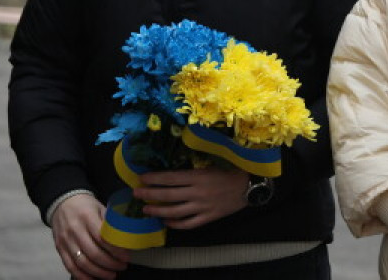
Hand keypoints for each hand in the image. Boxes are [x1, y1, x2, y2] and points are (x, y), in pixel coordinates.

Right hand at [50, 194, 129, 278]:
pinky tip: (93, 279)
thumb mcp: (100, 207)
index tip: (126, 257)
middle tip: (122, 267)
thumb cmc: (85, 205)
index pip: (103, 238)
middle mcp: (75, 231)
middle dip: (110, 263)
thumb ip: (110, 222)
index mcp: (87, 217)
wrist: (61, 202)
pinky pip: (70, 266)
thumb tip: (125, 237)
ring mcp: (65, 241)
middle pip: (93, 253)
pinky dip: (82, 276)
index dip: (115, 251)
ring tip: (111, 275)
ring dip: (98, 272)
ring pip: (82, 263)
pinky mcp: (59, 249)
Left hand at [132, 167, 249, 228]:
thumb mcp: (213, 163)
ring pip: (174, 212)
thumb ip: (194, 168)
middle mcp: (198, 192)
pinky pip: (188, 224)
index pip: (171, 178)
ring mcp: (203, 207)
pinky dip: (175, 224)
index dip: (154, 178)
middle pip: (168, 195)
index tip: (141, 177)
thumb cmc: (232, 169)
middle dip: (149, 194)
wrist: (251, 185)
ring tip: (146, 209)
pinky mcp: (209, 217)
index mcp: (199, 176)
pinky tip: (167, 221)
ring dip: (158, 211)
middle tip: (136, 193)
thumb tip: (173, 169)